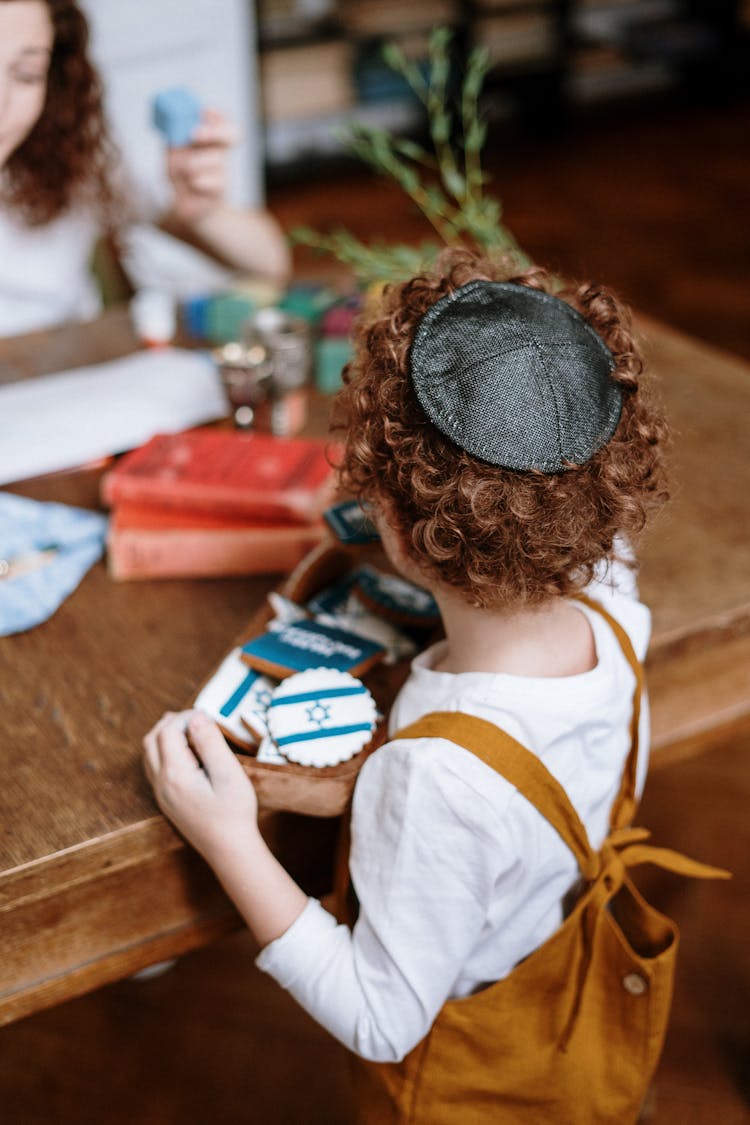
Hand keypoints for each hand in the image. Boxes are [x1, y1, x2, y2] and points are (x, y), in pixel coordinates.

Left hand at [143, 710, 308, 947]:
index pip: (168, 731)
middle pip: (152, 740)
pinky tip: (183, 753)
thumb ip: (210, 743)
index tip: (207, 715)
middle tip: (195, 718)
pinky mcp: (166, 802)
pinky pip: (154, 768)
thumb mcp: (228, 773)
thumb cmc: (234, 812)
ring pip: (149, 754)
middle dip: (170, 723)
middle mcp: (161, 783)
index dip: (185, 717)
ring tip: (187, 729)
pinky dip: (163, 752)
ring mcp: (161, 794)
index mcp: (175, 773)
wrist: (230, 850)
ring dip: (164, 736)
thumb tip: (196, 718)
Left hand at [166, 109, 237, 223]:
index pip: (223, 122)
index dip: (217, 116)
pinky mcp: (221, 189)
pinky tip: (191, 184)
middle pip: (231, 135)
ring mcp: (223, 170)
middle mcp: (220, 151)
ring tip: (181, 171)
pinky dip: (197, 181)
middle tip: (193, 134)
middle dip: (213, 131)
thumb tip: (174, 123)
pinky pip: (213, 181)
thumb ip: (175, 136)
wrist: (185, 203)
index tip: (205, 111)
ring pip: (214, 159)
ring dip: (192, 164)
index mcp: (210, 138)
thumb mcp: (173, 151)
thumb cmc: (180, 174)